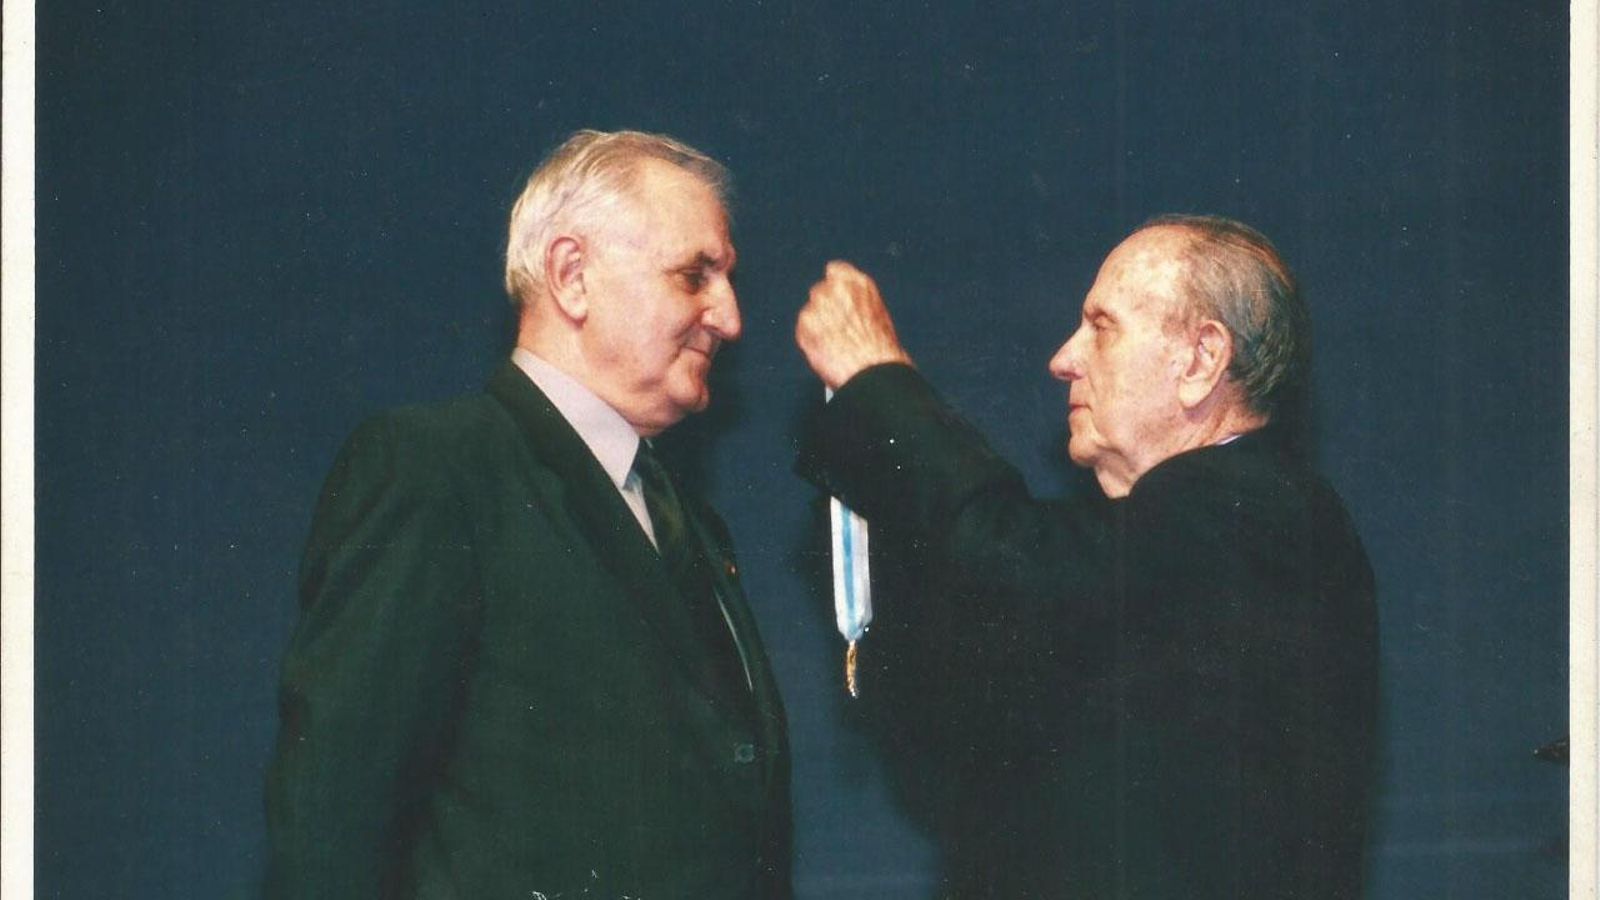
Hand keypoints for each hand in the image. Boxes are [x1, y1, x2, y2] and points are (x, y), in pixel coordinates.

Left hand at [796, 261, 913, 389]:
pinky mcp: (804, 325)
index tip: (836, 298)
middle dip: (825, 308)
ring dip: (817, 325)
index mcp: (859, 284)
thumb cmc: (882, 351)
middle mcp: (836, 289)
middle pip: (820, 292)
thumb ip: (859, 305)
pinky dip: (810, 340)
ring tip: (833, 344)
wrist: (873, 371)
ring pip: (810, 312)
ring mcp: (818, 306)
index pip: (835, 270)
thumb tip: (850, 311)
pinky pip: (803, 330)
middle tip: (834, 328)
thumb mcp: (879, 316)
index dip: (835, 286)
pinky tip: (825, 351)